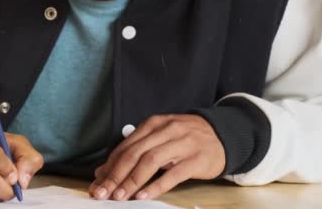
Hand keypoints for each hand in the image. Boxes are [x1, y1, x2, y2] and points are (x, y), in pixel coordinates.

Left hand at [89, 114, 224, 200]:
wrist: (224, 135)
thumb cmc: (186, 138)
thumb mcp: (160, 138)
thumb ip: (134, 151)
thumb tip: (104, 171)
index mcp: (153, 124)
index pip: (125, 147)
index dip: (109, 166)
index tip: (97, 183)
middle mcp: (166, 131)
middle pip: (134, 154)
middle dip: (115, 175)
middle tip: (102, 192)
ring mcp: (182, 144)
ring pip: (150, 162)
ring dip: (132, 181)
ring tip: (119, 196)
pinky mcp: (196, 159)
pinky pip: (173, 174)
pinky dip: (156, 185)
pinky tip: (143, 196)